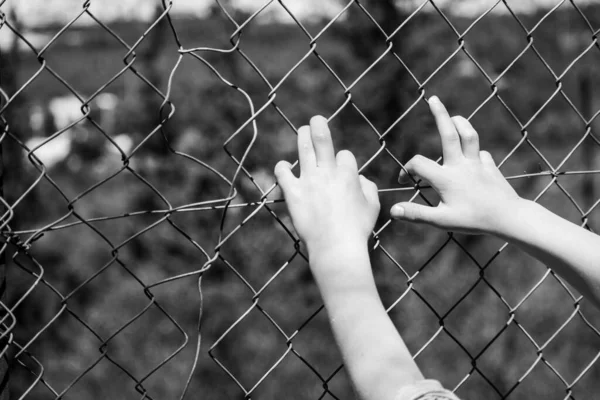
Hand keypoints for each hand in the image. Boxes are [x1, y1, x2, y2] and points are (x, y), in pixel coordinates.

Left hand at [274, 116, 379, 255]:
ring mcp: (309, 181)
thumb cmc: (357, 230)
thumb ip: (368, 188)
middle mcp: (327, 172)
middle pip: (322, 140)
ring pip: (303, 148)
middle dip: (319, 126)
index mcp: (348, 174)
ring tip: (303, 130)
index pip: (345, 155)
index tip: (342, 172)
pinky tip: (285, 168)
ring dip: (302, 136)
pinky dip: (283, 167)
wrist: (336, 248)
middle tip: (316, 119)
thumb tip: (360, 179)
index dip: (344, 161)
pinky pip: (282, 172)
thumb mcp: (373, 207)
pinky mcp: (293, 193)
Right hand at [391, 96, 520, 234]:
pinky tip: (473, 157)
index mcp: (446, 178)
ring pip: (469, 136)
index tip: (405, 180)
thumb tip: (392, 210)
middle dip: (440, 114)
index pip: (419, 164)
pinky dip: (475, 152)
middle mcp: (461, 166)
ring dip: (460, 124)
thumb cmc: (474, 220)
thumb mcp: (441, 221)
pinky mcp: (491, 169)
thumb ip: (416, 214)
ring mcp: (477, 165)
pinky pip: (481, 154)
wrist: (509, 218)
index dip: (407, 169)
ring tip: (454, 117)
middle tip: (433, 98)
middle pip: (448, 134)